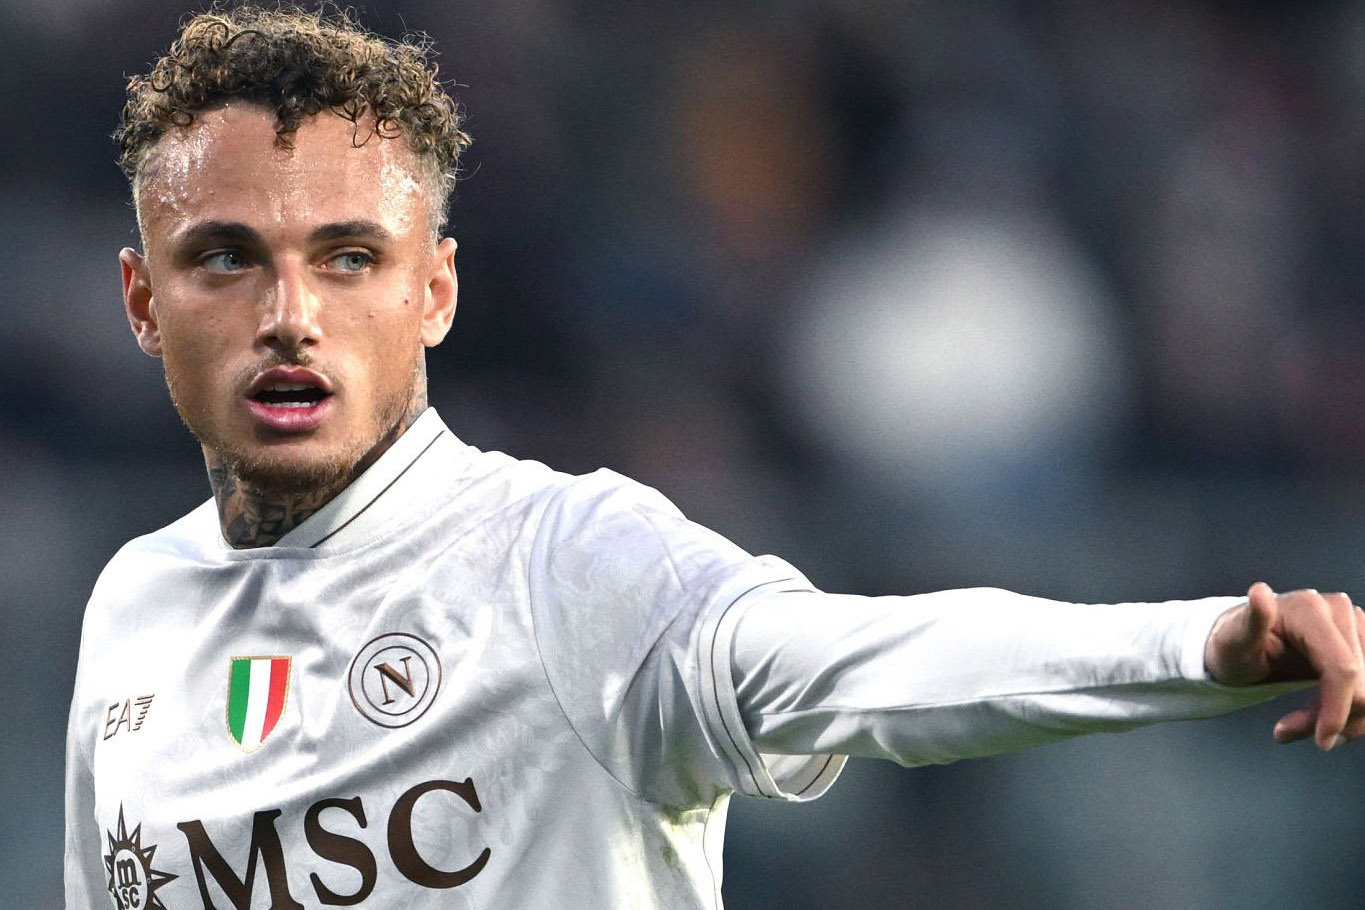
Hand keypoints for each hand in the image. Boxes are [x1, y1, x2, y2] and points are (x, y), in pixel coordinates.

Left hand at [1204, 583, 1364, 749]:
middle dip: (1332, 717)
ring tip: (1300, 727)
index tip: (1322, 740)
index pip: (1343, 668)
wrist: (1242, 645)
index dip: (1338, 709)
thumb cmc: (1233, 644)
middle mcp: (1339, 611)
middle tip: (1290, 731)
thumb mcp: (1233, 641)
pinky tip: (1323, 720)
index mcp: (1309, 609)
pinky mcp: (1362, 643)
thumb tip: (1259, 592)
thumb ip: (1251, 621)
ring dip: (1344, 719)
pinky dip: (1352, 713)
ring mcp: (1356, 626)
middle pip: (1360, 684)